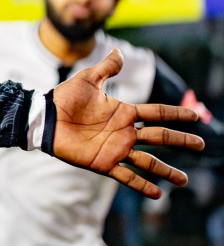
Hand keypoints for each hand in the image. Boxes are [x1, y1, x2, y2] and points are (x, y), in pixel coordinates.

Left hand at [50, 49, 201, 198]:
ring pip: (148, 161)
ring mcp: (116, 149)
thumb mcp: (87, 80)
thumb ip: (106, 69)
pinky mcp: (103, 163)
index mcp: (124, 112)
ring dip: (166, 170)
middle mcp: (125, 132)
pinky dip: (141, 184)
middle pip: (160, 137)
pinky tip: (158, 193)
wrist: (44, 119)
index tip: (196, 117)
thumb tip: (119, 52)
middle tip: (201, 145)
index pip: (157, 113)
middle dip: (181, 141)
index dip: (176, 114)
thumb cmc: (64, 99)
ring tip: (184, 180)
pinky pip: (126, 176)